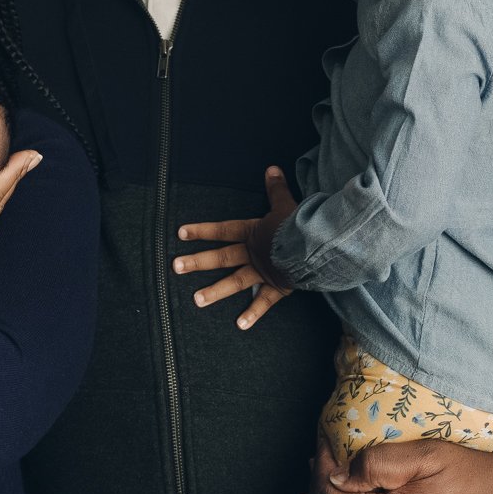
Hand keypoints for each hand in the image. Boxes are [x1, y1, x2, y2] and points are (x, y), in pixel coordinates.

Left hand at [175, 167, 297, 329]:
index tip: (180, 234)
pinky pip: (263, 302)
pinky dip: (253, 313)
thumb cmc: (301, 223)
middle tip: (176, 267)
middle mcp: (253, 253)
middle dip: (198, 261)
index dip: (202, 231)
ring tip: (197, 300)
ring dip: (215, 291)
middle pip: (222, 256)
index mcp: (253, 233)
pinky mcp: (278, 286)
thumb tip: (272, 169)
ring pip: (235, 281)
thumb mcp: (287, 203)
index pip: (223, 230)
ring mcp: (263, 271)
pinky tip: (240, 324)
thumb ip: (277, 188)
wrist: (317, 244)